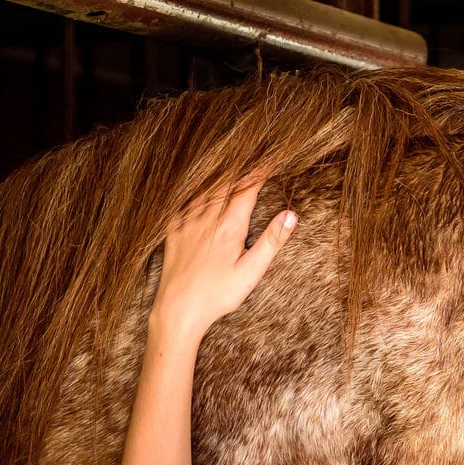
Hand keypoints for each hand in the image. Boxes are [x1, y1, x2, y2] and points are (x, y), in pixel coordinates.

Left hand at [149, 175, 294, 344]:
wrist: (178, 308)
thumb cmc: (217, 294)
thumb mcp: (251, 272)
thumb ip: (271, 241)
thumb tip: (290, 215)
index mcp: (229, 226)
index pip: (247, 189)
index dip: (259, 172)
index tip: (270, 159)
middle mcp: (207, 218)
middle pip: (225, 183)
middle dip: (240, 168)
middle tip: (251, 156)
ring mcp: (187, 222)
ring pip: (204, 189)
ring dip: (219, 175)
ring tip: (229, 164)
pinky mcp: (173, 230)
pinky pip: (184, 200)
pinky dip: (195, 189)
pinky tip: (198, 187)